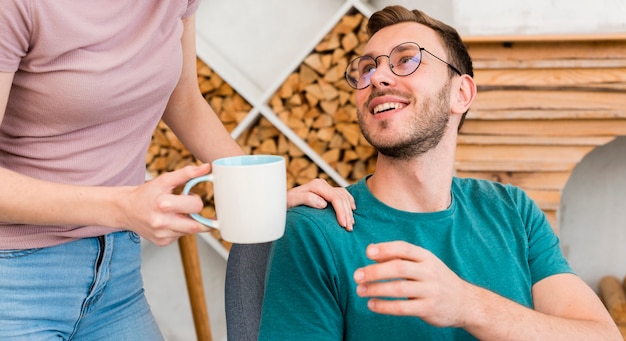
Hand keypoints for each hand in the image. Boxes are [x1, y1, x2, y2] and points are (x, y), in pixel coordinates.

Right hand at [120, 164, 211, 245]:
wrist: (125, 209)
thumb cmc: (146, 194)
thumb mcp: (165, 180)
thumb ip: (187, 173)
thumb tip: (206, 168)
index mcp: (163, 204)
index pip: (196, 206)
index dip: (196, 200)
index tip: (190, 196)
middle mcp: (162, 222)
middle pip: (197, 225)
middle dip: (196, 215)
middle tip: (186, 207)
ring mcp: (162, 234)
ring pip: (190, 231)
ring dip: (188, 222)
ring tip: (176, 213)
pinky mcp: (162, 242)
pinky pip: (180, 236)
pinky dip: (180, 228)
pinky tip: (169, 221)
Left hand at [287, 178, 355, 230]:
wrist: (279, 201)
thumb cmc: (284, 203)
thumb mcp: (292, 201)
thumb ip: (306, 199)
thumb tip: (323, 203)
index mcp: (316, 185)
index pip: (335, 198)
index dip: (341, 211)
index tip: (343, 224)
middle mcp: (322, 184)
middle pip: (341, 198)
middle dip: (346, 213)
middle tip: (348, 228)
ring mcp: (324, 187)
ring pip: (343, 196)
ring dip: (349, 210)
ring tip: (350, 223)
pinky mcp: (325, 191)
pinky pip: (342, 194)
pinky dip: (349, 201)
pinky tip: (352, 208)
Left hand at [353, 241, 470, 326]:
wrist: (465, 302)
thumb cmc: (437, 279)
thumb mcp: (424, 264)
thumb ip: (400, 258)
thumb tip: (372, 254)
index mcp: (426, 257)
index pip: (404, 248)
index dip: (385, 249)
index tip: (368, 252)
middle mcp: (429, 272)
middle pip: (399, 268)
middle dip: (375, 271)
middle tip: (357, 276)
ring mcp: (430, 290)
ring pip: (399, 288)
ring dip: (376, 289)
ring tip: (361, 291)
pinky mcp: (429, 308)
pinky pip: (403, 308)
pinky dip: (385, 306)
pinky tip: (372, 305)